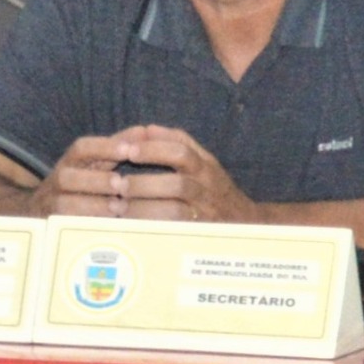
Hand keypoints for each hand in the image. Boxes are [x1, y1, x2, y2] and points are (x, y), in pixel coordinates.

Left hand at [47, 126, 255, 222]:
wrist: (247, 222)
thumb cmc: (214, 188)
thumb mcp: (203, 161)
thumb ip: (176, 142)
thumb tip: (145, 129)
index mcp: (206, 166)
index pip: (181, 151)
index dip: (153, 149)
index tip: (127, 150)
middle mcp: (207, 189)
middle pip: (177, 184)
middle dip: (143, 184)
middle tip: (117, 185)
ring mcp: (205, 214)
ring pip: (174, 211)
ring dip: (143, 208)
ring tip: (118, 206)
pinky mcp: (199, 234)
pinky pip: (174, 232)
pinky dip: (151, 227)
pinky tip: (131, 224)